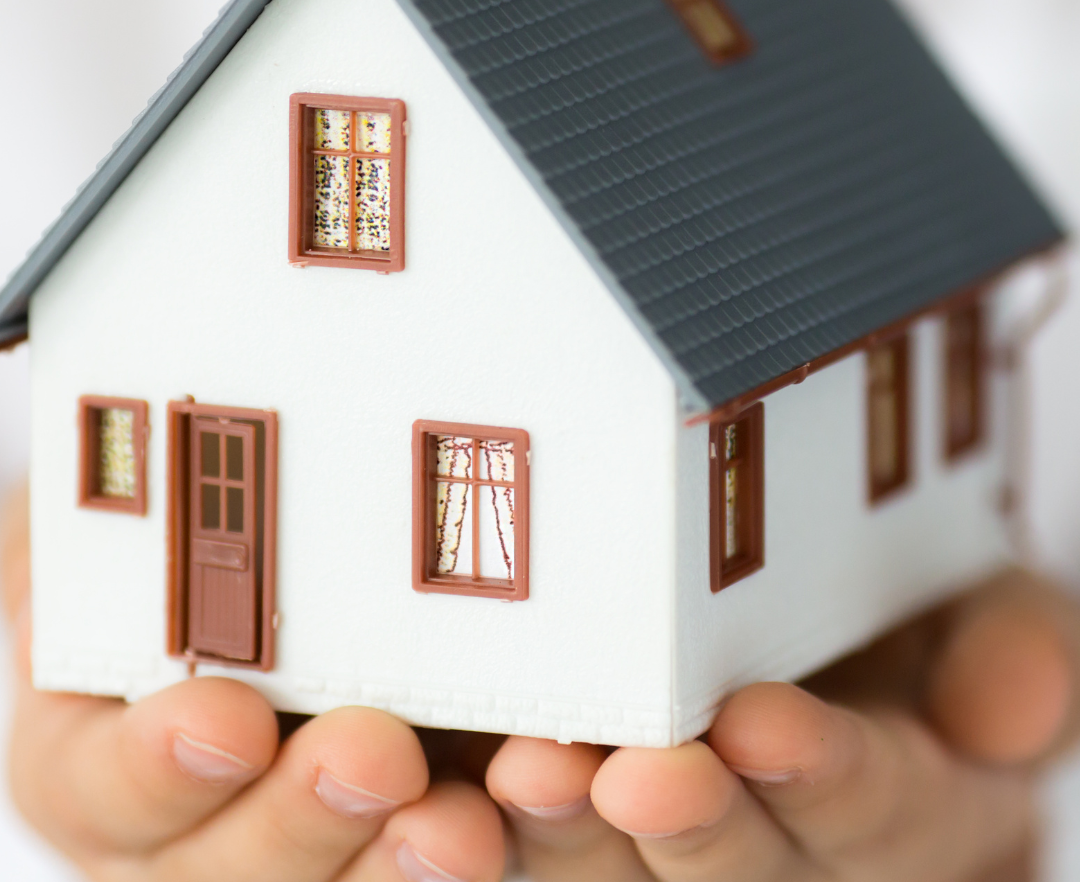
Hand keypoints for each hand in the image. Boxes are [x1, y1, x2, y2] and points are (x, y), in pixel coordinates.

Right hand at [0, 485, 507, 881]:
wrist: (259, 595)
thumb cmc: (144, 552)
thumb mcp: (73, 519)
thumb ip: (65, 532)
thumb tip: (78, 512)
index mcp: (76, 760)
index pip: (92, 787)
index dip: (154, 766)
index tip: (229, 720)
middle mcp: (168, 846)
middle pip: (220, 874)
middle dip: (300, 820)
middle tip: (376, 754)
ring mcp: (280, 862)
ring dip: (393, 873)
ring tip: (463, 827)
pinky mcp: (376, 856)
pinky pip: (408, 878)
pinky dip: (469, 859)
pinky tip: (526, 815)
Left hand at [485, 570, 1079, 881]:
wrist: (789, 591)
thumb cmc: (892, 594)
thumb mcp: (980, 591)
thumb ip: (1014, 639)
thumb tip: (1006, 715)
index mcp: (892, 798)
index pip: (874, 805)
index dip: (827, 774)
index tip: (766, 725)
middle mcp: (776, 842)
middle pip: (735, 861)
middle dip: (687, 823)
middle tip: (634, 774)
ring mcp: (660, 843)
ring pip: (609, 868)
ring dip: (565, 835)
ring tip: (524, 777)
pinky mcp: (554, 821)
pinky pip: (513, 851)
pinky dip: (474, 839)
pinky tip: (431, 812)